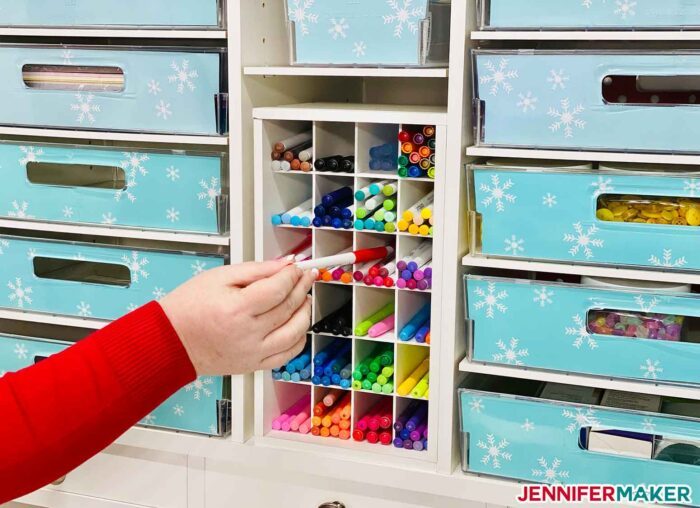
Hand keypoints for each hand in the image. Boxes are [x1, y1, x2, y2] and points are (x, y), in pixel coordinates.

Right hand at [160, 260, 314, 375]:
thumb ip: (257, 270)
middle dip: (301, 289)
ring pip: (294, 333)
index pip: (278, 289)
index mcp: (237, 309)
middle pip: (288, 308)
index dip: (293, 276)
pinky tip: (297, 325)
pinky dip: (298, 339)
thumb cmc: (189, 307)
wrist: (171, 341)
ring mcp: (252, 353)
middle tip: (305, 277)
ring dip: (305, 313)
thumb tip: (285, 264)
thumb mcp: (220, 276)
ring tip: (304, 299)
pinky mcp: (253, 365)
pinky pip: (287, 355)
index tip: (297, 268)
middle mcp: (248, 333)